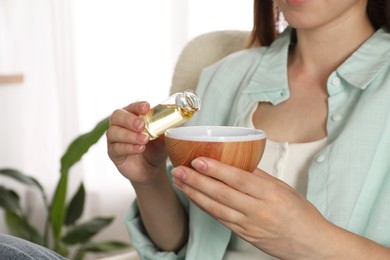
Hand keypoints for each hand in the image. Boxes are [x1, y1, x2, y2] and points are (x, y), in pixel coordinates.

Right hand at [106, 101, 167, 184]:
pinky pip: (116, 148)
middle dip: (129, 119)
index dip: (137, 106)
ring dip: (129, 135)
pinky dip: (128, 147)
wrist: (152, 169)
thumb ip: (164, 131)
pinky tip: (139, 149)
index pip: (131, 107)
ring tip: (144, 139)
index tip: (147, 107)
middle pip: (117, 116)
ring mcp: (114, 139)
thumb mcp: (162, 139)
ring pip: (114, 132)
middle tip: (141, 125)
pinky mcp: (114, 153)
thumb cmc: (155, 148)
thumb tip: (171, 124)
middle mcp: (120, 125)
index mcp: (132, 116)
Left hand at [171, 157, 335, 258]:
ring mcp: (249, 225)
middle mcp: (258, 210)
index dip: (216, 170)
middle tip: (179, 169)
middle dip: (197, 181)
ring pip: (216, 208)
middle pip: (222, 194)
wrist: (311, 244)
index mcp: (270, 194)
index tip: (197, 160)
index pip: (238, 179)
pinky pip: (220, 219)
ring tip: (180, 182)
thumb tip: (237, 161)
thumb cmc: (300, 214)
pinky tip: (194, 197)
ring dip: (195, 194)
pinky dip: (205, 207)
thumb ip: (259, 176)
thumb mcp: (283, 188)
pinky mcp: (244, 235)